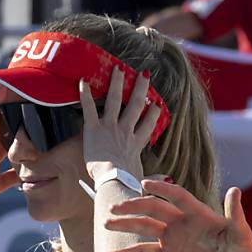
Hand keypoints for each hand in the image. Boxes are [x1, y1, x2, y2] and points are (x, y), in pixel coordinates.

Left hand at [79, 66, 160, 180]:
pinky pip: (89, 107)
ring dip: (117, 82)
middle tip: (144, 74)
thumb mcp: (143, 179)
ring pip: (115, 100)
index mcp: (136, 143)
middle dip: (140, 88)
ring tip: (118, 68)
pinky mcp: (93, 129)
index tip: (157, 103)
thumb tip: (168, 178)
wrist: (114, 181)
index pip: (148, 124)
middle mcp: (125, 131)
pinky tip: (83, 80)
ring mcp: (110, 127)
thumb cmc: (127, 183)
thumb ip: (154, 176)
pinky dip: (85, 94)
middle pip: (135, 105)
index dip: (153, 113)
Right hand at [103, 180, 251, 251]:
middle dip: (134, 207)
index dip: (162, 189)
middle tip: (114, 208)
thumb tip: (235, 190)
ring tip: (106, 223)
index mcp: (198, 213)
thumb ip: (234, 213)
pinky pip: (145, 251)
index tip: (144, 184)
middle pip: (154, 209)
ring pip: (145, 227)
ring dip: (126, 224)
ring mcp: (173, 237)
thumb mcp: (241, 232)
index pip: (176, 196)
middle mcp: (182, 221)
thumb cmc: (244, 248)